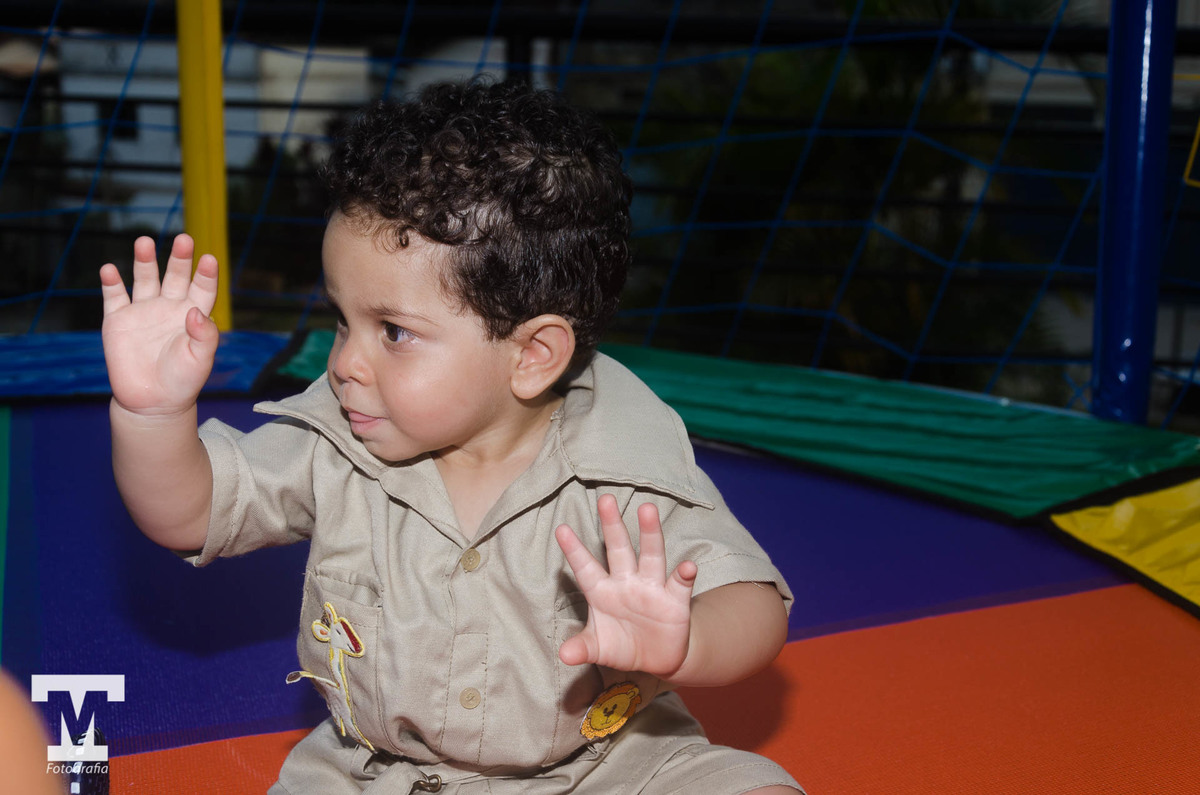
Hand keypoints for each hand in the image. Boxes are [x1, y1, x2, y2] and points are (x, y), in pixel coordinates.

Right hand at [100, 234, 219, 415]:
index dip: (205, 274)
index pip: (202, 288)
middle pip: (175, 276)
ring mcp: (143, 311)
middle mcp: (169, 307)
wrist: (152, 402)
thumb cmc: (183, 381)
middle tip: (183, 239)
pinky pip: (114, 296)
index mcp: (193, 315)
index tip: (209, 259)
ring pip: (144, 278)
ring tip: (145, 242)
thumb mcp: (201, 359)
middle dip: (178, 258)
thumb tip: (197, 312)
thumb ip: (205, 335)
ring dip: (144, 260)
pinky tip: (109, 269)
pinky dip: (111, 282)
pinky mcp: (118, 320)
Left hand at [555, 494, 697, 676]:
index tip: (560, 529)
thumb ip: (582, 649)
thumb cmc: (622, 645)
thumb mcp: (599, 649)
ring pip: (650, 556)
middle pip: (618, 549)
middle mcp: (626, 582)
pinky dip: (685, 575)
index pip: (585, 568)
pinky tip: (688, 566)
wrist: (657, 658)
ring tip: (647, 510)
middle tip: (605, 499)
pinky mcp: (675, 600)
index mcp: (602, 591)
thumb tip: (564, 655)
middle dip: (612, 525)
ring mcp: (651, 588)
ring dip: (650, 534)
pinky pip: (680, 584)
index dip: (574, 550)